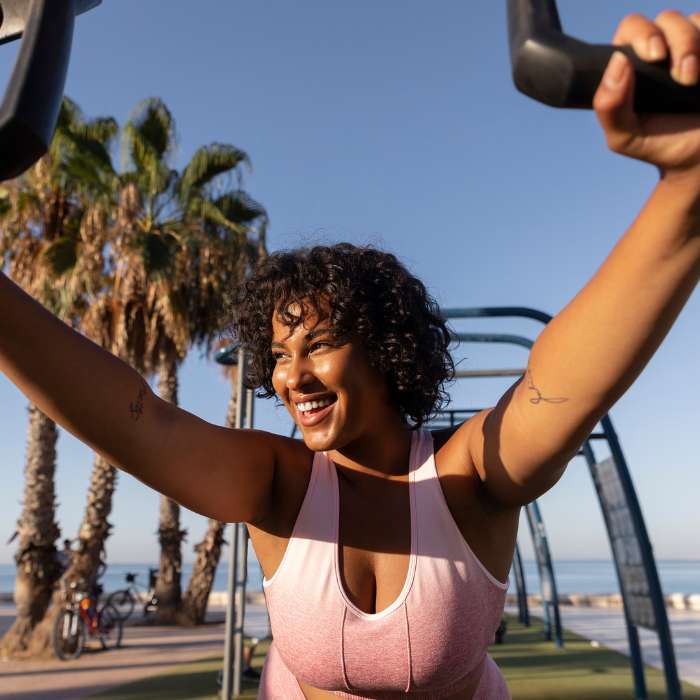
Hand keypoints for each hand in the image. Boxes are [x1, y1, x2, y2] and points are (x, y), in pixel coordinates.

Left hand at [594, 11, 699, 185]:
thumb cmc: (659, 145)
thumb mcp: (625, 136)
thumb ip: (610, 107)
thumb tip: (617, 62)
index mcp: (635, 65)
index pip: (632, 28)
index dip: (641, 34)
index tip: (653, 56)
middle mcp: (666, 50)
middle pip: (667, 18)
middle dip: (676, 39)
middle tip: (681, 75)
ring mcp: (696, 48)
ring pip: (695, 19)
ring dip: (694, 44)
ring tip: (693, 80)